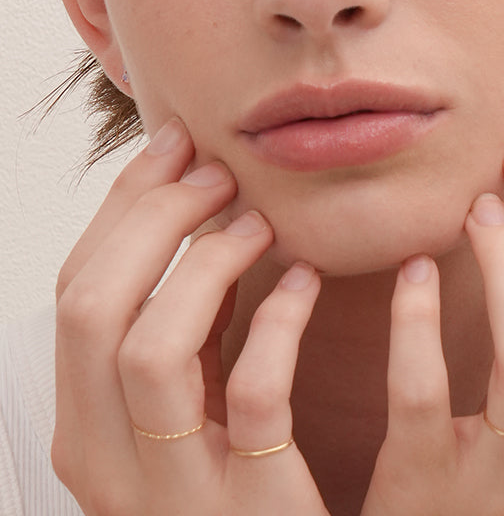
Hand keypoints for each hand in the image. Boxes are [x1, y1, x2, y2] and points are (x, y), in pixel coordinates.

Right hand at [52, 118, 329, 515]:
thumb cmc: (241, 472)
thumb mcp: (190, 398)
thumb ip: (180, 324)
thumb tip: (193, 207)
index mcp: (85, 424)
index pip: (74, 291)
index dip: (122, 206)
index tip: (176, 146)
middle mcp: (107, 463)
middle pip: (92, 308)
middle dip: (153, 219)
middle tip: (218, 176)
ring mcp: (174, 494)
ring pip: (148, 348)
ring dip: (204, 264)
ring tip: (260, 226)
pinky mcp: (252, 509)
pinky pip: (254, 393)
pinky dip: (279, 320)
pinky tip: (307, 282)